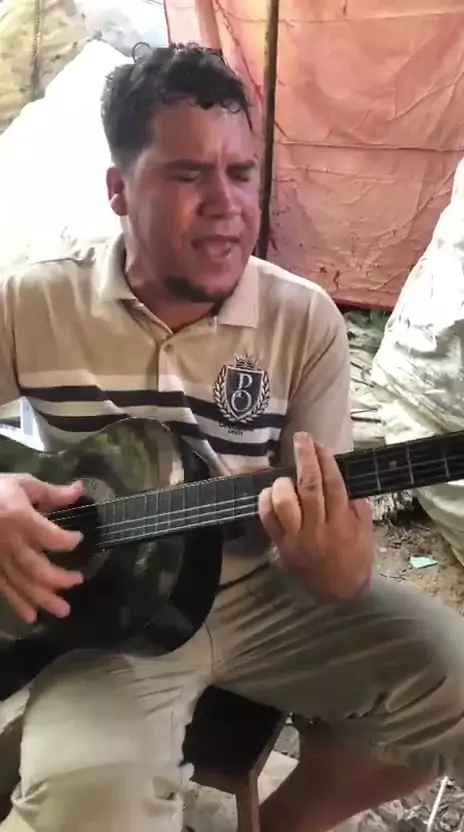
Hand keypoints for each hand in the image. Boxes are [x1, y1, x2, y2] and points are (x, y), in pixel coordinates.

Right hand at [0, 474, 83, 622]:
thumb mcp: (23, 484)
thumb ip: (51, 493)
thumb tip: (80, 489)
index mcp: (20, 519)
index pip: (51, 537)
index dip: (68, 541)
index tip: (79, 540)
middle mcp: (10, 543)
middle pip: (38, 568)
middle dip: (60, 578)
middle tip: (78, 580)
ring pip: (23, 583)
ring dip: (44, 599)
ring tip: (63, 611)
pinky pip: (4, 588)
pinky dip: (17, 604)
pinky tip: (32, 617)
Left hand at [258, 432, 372, 599]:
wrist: (338, 593)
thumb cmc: (355, 559)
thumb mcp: (365, 533)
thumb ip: (358, 508)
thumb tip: (347, 482)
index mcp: (342, 525)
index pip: (334, 487)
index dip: (327, 463)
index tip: (321, 445)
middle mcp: (318, 529)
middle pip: (309, 489)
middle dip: (305, 459)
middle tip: (301, 438)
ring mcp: (297, 538)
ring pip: (285, 504)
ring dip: (284, 484)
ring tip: (286, 475)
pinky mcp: (281, 545)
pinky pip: (268, 520)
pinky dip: (266, 502)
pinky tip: (270, 491)